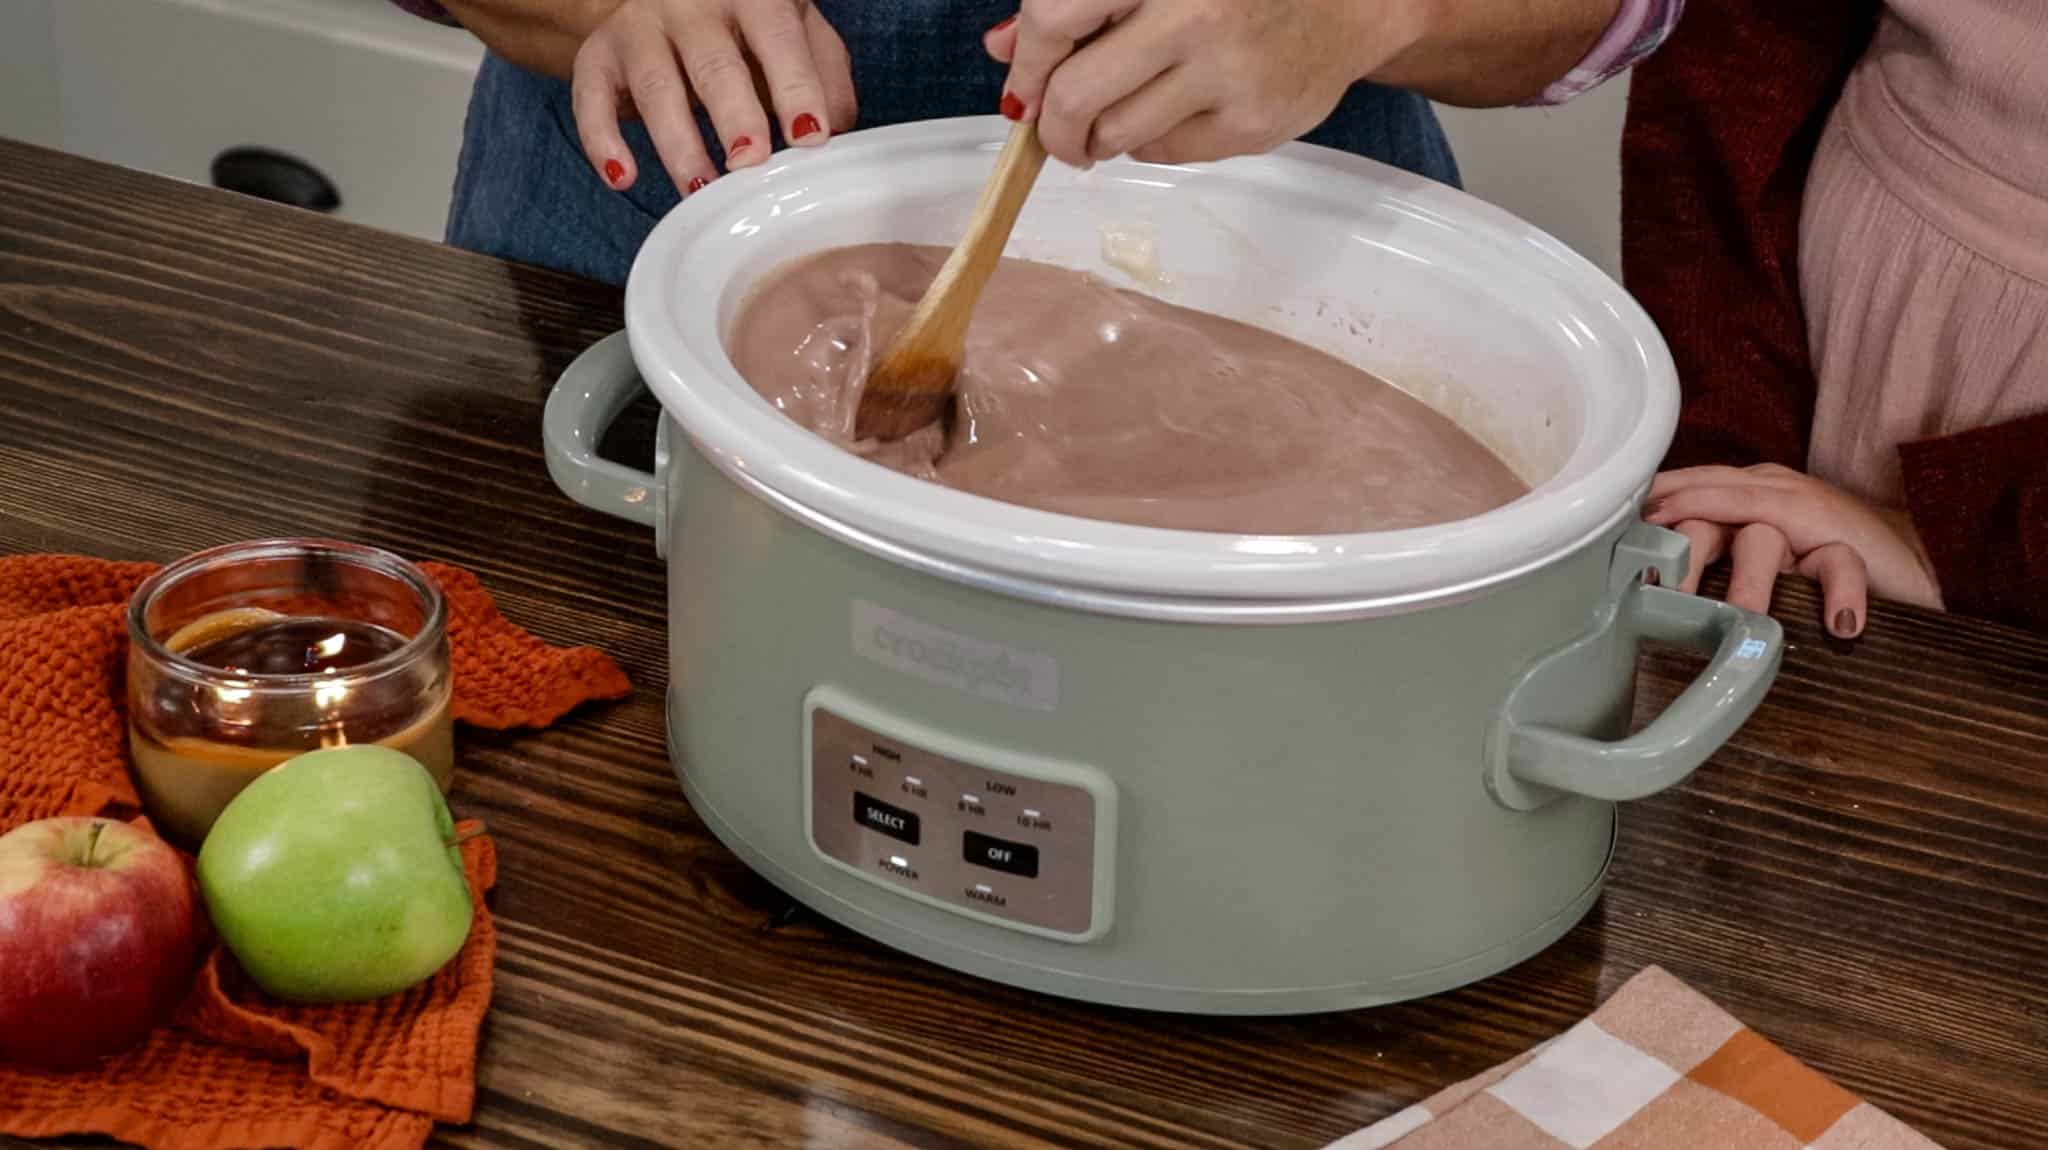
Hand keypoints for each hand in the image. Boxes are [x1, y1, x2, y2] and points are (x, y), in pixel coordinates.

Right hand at [571, 0, 857, 194]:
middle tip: (750, 162)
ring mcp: (641, 28)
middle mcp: (690, 5)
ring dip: (678, 143)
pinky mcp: (598, 57)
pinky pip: (591, 98)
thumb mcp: (795, 29)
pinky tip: (623, 178)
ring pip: (655, 86)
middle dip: (733, 114)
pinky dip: (602, 141)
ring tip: (701, 189)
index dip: (794, 86)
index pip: (777, 38)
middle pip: (713, 63)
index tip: (809, 136)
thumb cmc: (745, 23)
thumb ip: (823, 71)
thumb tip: (839, 128)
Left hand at [982, 0, 1417, 167]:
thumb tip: (1002, 46)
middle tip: (1055, 129)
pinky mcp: (1253, 124)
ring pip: (1115, 134)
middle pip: (1075, 93)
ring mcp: (1226, 73)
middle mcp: (1194, 12)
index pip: (1053, 15)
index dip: (1025, 59)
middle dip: (1052, 123)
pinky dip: (1149, 142)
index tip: (1023, 83)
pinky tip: (1170, 113)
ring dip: (1096, 138)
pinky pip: (1164, 153)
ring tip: (1111, 120)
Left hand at [1645, 464, 1943, 638]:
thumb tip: (1639, 584)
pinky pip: (1840, 565)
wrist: (1909, 561)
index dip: (1645, 517)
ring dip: (1747, 581)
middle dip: (1678, 550)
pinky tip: (1838, 625)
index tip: (1608, 550)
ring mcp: (1808, 515)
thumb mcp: (1750, 554)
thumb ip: (1705, 557)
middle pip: (1707, 510)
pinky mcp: (1852, 545)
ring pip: (1762, 537)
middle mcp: (1766, 493)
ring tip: (1733, 618)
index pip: (1680, 492)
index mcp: (1737, 493)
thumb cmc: (1814, 562)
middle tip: (1652, 594)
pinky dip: (1839, 593)